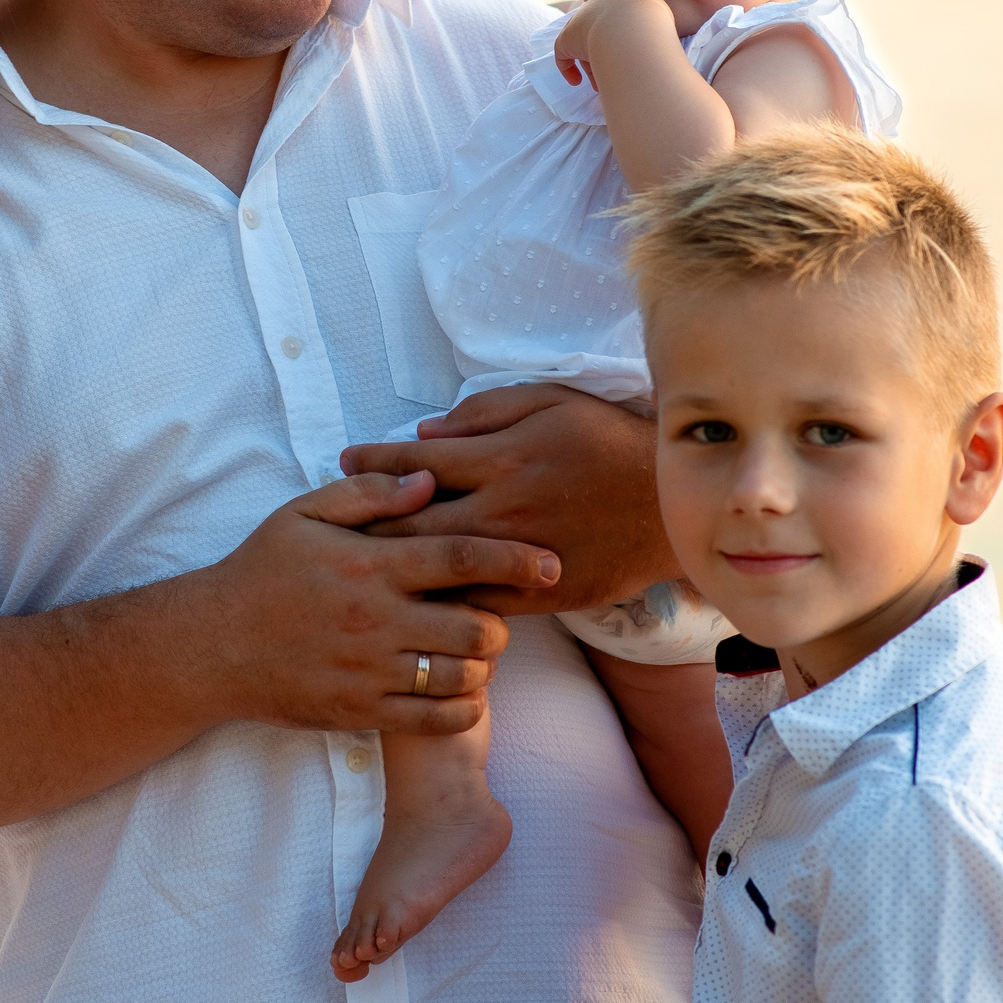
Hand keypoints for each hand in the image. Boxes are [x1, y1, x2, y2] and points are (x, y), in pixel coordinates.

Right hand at [189, 470, 561, 736]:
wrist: (211, 646)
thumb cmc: (261, 572)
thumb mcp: (305, 513)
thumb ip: (370, 493)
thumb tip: (429, 479)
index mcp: (371, 565)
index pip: (463, 555)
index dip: (517, 559)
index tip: (553, 563)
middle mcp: (377, 619)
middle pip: (477, 625)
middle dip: (502, 621)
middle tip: (494, 615)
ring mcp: (370, 671)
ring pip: (462, 676)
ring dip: (483, 665)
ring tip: (473, 652)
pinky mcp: (361, 712)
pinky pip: (434, 720)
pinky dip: (462, 709)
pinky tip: (462, 693)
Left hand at [338, 384, 670, 617]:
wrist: (667, 505)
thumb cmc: (605, 440)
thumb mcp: (548, 401)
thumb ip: (483, 413)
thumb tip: (425, 436)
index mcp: (502, 457)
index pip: (417, 461)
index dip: (374, 460)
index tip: (345, 459)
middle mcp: (503, 509)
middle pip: (413, 521)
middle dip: (367, 520)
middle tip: (334, 521)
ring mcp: (518, 557)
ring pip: (437, 568)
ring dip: (394, 565)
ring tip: (359, 562)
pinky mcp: (537, 595)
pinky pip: (473, 602)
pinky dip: (440, 599)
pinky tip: (414, 597)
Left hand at [552, 0, 668, 87]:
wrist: (633, 30)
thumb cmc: (653, 30)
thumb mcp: (663, 26)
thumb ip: (656, 36)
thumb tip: (657, 53)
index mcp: (626, 0)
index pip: (618, 23)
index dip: (621, 43)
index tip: (628, 59)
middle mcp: (602, 6)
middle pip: (599, 33)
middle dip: (604, 56)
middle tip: (613, 75)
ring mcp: (583, 21)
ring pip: (583, 46)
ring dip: (591, 67)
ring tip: (599, 86)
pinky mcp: (568, 37)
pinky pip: (563, 54)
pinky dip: (568, 68)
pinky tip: (576, 81)